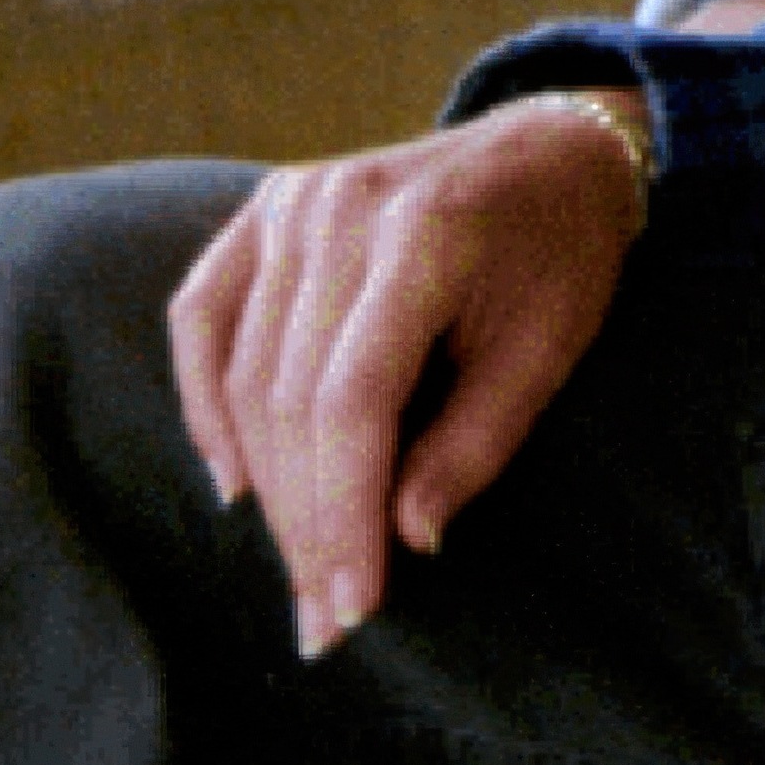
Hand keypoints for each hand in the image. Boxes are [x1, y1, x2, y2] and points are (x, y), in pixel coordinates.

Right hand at [160, 92, 652, 659]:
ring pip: (243, 372)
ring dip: (264, 486)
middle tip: (323, 618)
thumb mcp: (550, 348)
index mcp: (425, 236)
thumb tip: (406, 538)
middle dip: (305, 522)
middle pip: (289, 399)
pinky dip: (205, 402)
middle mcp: (340, 210)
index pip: (353, 403)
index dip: (345, 512)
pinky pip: (202, 315)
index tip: (355, 606)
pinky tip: (234, 480)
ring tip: (296, 571)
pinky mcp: (265, 208)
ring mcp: (291, 202)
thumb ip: (477, 443)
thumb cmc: (563, 253)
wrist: (550, 146)